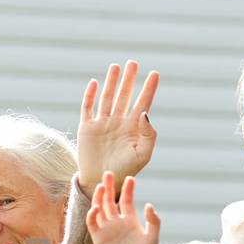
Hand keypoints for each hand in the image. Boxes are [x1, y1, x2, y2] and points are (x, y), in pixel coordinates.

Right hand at [78, 61, 158, 194]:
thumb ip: (148, 134)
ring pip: (108, 98)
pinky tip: (95, 83)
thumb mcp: (143, 155)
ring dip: (112, 82)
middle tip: (134, 63)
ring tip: (117, 67)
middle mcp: (118, 122)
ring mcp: (102, 124)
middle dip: (130, 79)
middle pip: (125, 96)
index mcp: (133, 128)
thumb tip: (144, 112)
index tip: (155, 74)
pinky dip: (90, 95)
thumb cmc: (126, 171)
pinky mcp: (87, 128)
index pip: (143, 103)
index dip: (149, 88)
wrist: (102, 181)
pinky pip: (88, 108)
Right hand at [86, 171, 160, 243]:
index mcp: (130, 221)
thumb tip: (149, 204)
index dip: (128, 189)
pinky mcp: (97, 237)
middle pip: (110, 200)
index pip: (126, 200)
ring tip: (101, 186)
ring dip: (99, 197)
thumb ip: (154, 222)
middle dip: (109, 187)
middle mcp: (116, 222)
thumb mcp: (153, 239)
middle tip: (109, 173)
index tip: (130, 178)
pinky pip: (92, 222)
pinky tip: (97, 207)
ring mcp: (106, 229)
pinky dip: (92, 214)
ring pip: (100, 208)